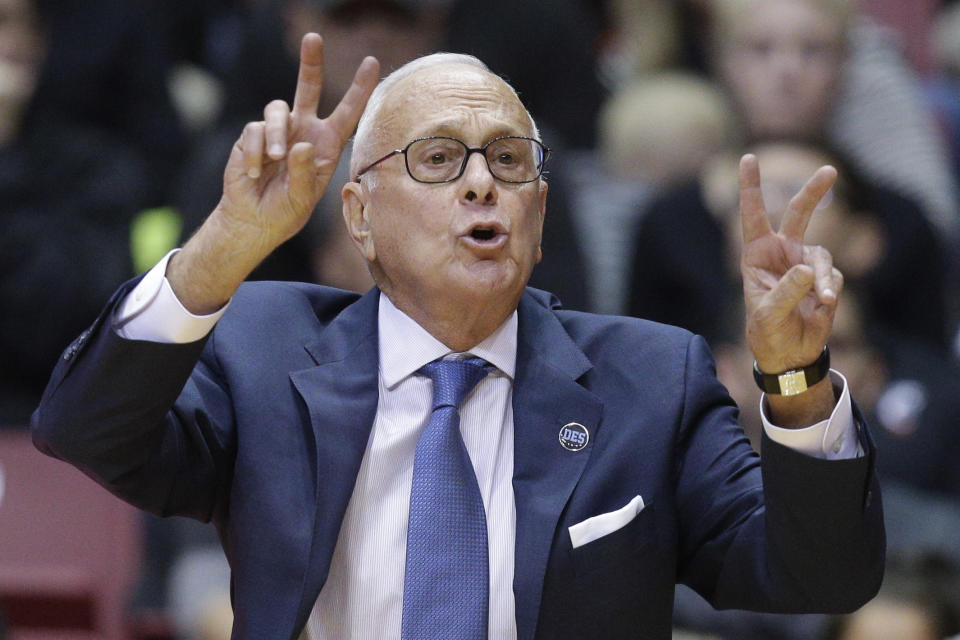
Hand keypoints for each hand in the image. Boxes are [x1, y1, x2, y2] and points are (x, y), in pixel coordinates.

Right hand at [217, 33, 379, 255]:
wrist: (254, 220)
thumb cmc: (285, 210)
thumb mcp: (302, 198)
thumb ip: (305, 173)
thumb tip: (300, 145)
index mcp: (326, 145)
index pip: (347, 113)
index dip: (359, 89)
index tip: (372, 62)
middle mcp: (304, 132)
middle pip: (308, 88)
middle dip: (311, 62)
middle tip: (314, 37)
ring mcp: (278, 131)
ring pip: (278, 109)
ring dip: (276, 135)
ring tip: (274, 159)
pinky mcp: (252, 135)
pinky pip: (254, 130)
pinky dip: (254, 151)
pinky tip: (254, 171)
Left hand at [739, 154, 841, 374]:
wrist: (789, 354)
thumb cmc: (767, 332)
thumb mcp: (767, 314)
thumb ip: (786, 291)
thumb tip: (807, 269)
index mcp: (756, 255)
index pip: (753, 215)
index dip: (750, 187)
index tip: (749, 158)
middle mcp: (781, 253)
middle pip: (799, 214)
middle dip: (814, 192)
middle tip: (830, 170)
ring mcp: (804, 264)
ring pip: (822, 255)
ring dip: (822, 278)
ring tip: (821, 301)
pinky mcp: (823, 278)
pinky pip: (832, 276)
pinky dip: (829, 289)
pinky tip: (823, 306)